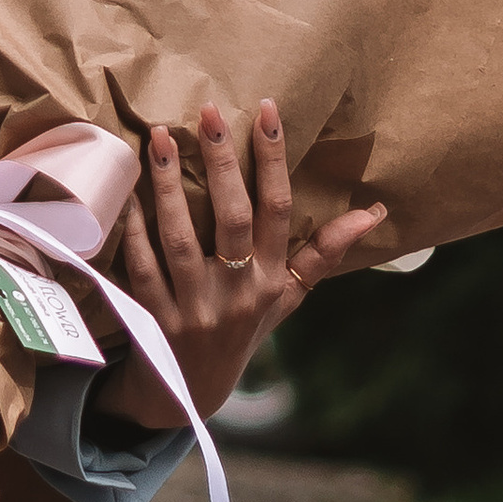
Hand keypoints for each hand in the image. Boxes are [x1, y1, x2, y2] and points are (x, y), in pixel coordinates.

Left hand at [95, 98, 387, 429]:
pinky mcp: (156, 319)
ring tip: (158, 137)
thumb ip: (325, 253)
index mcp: (273, 279)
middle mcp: (239, 293)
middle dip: (222, 162)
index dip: (274, 159)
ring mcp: (196, 309)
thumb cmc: (242, 327)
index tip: (266, 110)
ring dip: (168, 187)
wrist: (188, 391)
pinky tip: (127, 193)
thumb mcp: (288, 295)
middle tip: (209, 110)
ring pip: (181, 239)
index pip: (280, 210)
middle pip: (233, 218)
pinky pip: (142, 266)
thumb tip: (376, 212)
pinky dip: (133, 229)